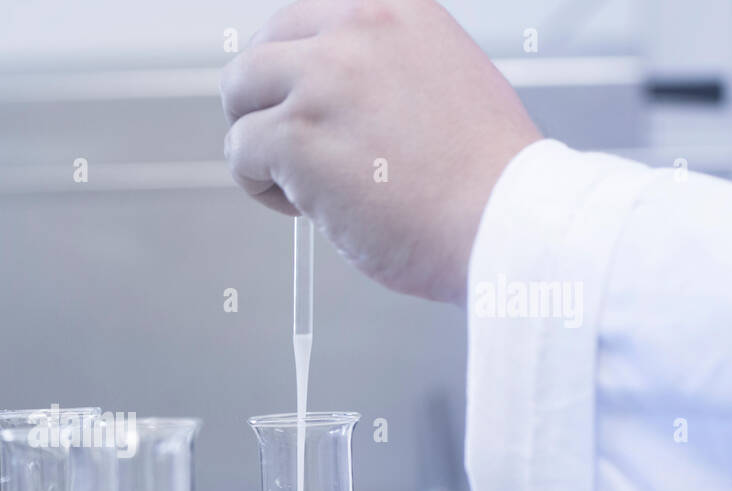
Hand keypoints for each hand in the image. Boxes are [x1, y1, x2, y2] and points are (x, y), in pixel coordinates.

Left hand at [220, 0, 541, 304]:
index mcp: (391, 7)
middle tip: (296, 152)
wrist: (504, 219)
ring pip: (237, 97)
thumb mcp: (439, 72)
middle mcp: (353, 29)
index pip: (299, 19)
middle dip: (264, 105)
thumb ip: (379, 63)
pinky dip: (261, 188)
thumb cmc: (480, 172)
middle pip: (257, 53)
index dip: (292, 71)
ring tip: (305, 183)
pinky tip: (306, 207)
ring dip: (259, 143)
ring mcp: (320, 80)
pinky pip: (239, 153)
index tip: (308, 109)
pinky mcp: (295, 135)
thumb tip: (321, 86)